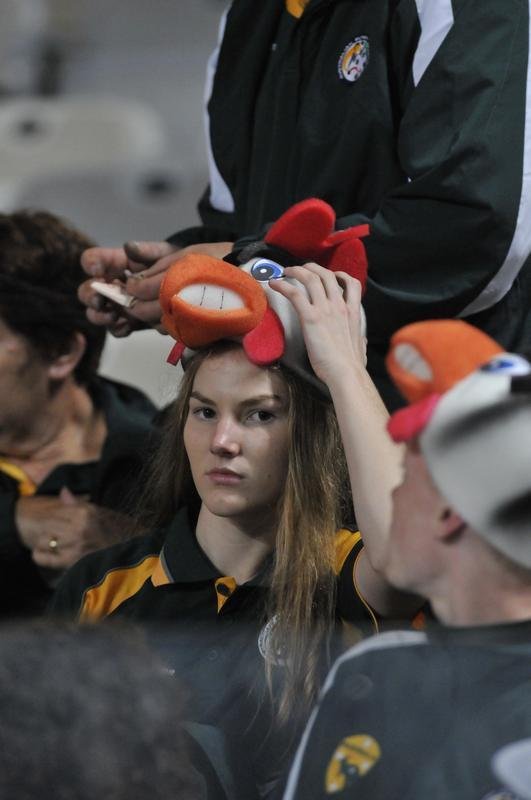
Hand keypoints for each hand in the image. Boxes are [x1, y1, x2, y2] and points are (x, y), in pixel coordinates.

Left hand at [16, 488, 140, 570]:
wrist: (134, 552)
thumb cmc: (119, 531)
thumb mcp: (101, 512)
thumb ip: (79, 503)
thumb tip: (63, 490)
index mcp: (86, 511)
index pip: (56, 511)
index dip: (53, 516)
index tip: (56, 522)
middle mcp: (79, 527)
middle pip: (47, 525)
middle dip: (47, 529)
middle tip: (53, 534)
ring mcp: (76, 545)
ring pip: (44, 540)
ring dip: (45, 542)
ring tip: (52, 544)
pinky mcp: (73, 562)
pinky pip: (44, 557)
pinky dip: (40, 555)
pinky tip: (46, 554)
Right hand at [79, 240, 233, 336]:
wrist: (210, 288)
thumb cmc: (190, 265)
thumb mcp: (173, 254)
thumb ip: (150, 252)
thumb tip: (129, 248)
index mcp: (122, 262)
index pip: (95, 260)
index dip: (92, 264)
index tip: (100, 272)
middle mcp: (118, 284)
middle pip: (91, 289)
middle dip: (93, 295)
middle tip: (103, 302)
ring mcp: (125, 304)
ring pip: (101, 312)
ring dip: (102, 315)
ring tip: (113, 316)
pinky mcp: (136, 323)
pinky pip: (119, 328)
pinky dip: (120, 329)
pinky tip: (126, 327)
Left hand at [269, 262, 366, 388]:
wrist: (345, 372)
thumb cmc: (352, 365)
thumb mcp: (361, 347)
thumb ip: (359, 339)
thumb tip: (361, 340)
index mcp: (353, 312)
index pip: (351, 283)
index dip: (340, 275)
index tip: (331, 276)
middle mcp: (339, 306)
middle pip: (327, 275)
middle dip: (313, 268)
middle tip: (303, 270)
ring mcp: (325, 309)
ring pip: (311, 278)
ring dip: (296, 271)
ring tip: (286, 271)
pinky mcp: (310, 317)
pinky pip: (294, 293)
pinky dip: (282, 285)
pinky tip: (274, 284)